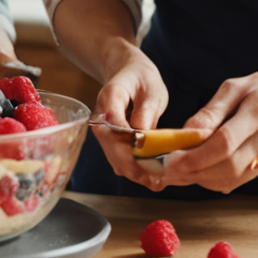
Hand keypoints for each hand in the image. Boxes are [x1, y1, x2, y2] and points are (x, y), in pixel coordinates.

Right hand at [91, 51, 169, 189]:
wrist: (128, 73)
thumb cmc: (142, 79)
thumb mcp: (152, 88)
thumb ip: (147, 109)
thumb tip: (143, 135)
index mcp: (109, 97)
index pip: (115, 126)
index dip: (131, 146)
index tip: (151, 161)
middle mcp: (99, 116)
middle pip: (111, 147)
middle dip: (134, 167)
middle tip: (157, 181)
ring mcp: (102, 130)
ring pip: (113, 157)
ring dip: (134, 173)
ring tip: (157, 183)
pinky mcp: (108, 140)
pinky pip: (117, 158)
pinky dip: (133, 170)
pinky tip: (150, 178)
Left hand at [160, 65, 257, 193]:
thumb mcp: (234, 87)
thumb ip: (209, 112)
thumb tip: (185, 134)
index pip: (224, 144)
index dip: (196, 158)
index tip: (172, 162)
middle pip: (229, 167)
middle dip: (195, 173)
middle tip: (170, 172)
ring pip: (237, 179)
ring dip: (205, 180)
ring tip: (183, 173)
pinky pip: (246, 178)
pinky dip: (224, 177)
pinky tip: (210, 168)